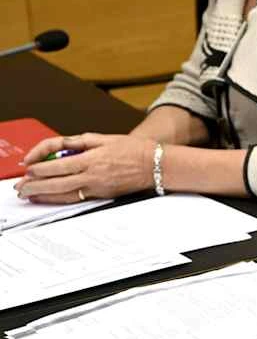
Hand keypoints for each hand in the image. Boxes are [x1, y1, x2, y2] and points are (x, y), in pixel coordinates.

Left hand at [16, 133, 154, 203]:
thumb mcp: (104, 138)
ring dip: (42, 196)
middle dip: (33, 185)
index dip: (38, 166)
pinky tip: (48, 199)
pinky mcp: (101, 195)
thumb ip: (79, 142)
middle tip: (20, 186)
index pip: (57, 164)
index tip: (27, 166)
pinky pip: (75, 199)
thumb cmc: (134, 149)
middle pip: (55, 183)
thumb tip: (58, 146)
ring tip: (28, 195)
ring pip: (63, 194)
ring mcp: (96, 187)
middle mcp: (92, 175)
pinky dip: (58, 200)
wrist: (155, 165)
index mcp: (92, 158)